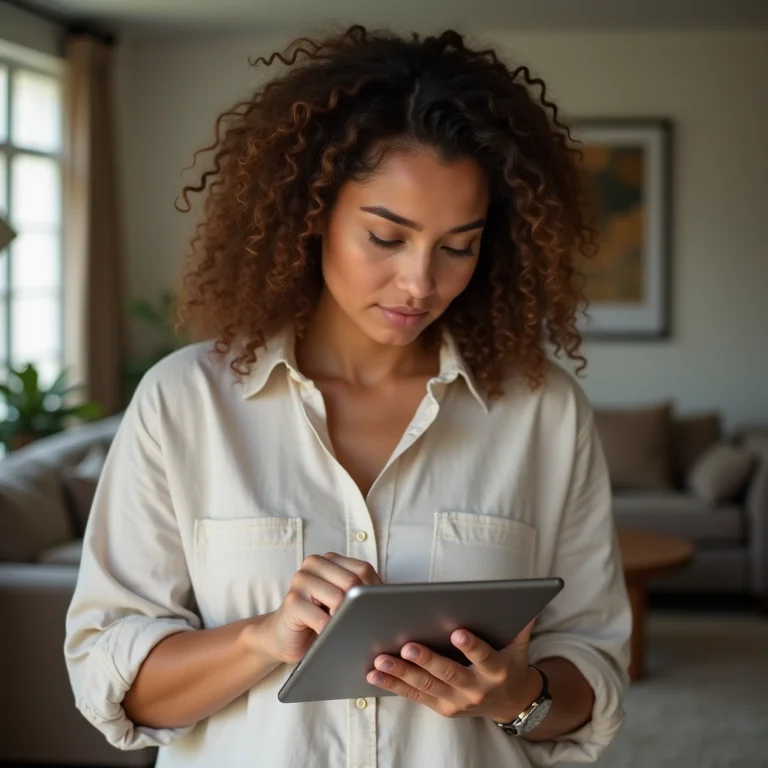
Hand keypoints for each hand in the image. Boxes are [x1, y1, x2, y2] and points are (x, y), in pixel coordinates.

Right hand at [261, 553, 381, 663]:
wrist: (284, 636)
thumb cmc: (320, 618)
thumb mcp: (343, 601)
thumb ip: (360, 594)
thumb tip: (383, 602)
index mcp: (330, 559)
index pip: (363, 569)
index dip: (373, 592)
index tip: (375, 611)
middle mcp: (314, 563)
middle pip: (352, 582)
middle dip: (359, 607)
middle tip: (359, 624)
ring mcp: (301, 580)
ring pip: (338, 599)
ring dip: (344, 620)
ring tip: (342, 629)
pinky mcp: (292, 601)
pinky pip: (321, 619)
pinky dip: (330, 632)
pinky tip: (328, 635)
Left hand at [366, 621, 538, 722]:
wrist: (510, 703)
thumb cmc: (509, 664)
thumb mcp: (519, 645)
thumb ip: (520, 622)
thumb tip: (524, 594)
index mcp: (497, 670)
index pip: (484, 657)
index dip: (471, 646)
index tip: (457, 632)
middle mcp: (476, 689)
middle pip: (449, 673)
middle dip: (427, 661)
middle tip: (408, 647)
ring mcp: (456, 701)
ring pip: (426, 686)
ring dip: (401, 673)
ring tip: (381, 661)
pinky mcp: (440, 707)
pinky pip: (414, 695)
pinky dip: (393, 685)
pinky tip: (374, 674)